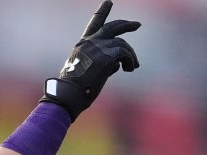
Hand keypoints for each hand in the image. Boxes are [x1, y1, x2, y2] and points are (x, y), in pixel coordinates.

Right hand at [40, 1, 140, 120]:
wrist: (69, 94)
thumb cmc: (76, 89)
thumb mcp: (87, 71)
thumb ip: (101, 64)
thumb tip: (117, 65)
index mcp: (82, 45)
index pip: (94, 24)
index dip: (102, 11)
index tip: (109, 2)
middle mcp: (89, 42)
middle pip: (112, 27)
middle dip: (126, 25)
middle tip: (137, 25)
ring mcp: (97, 48)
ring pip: (122, 44)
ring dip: (131, 55)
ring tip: (132, 67)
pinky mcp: (105, 56)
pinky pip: (124, 53)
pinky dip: (130, 60)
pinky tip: (129, 68)